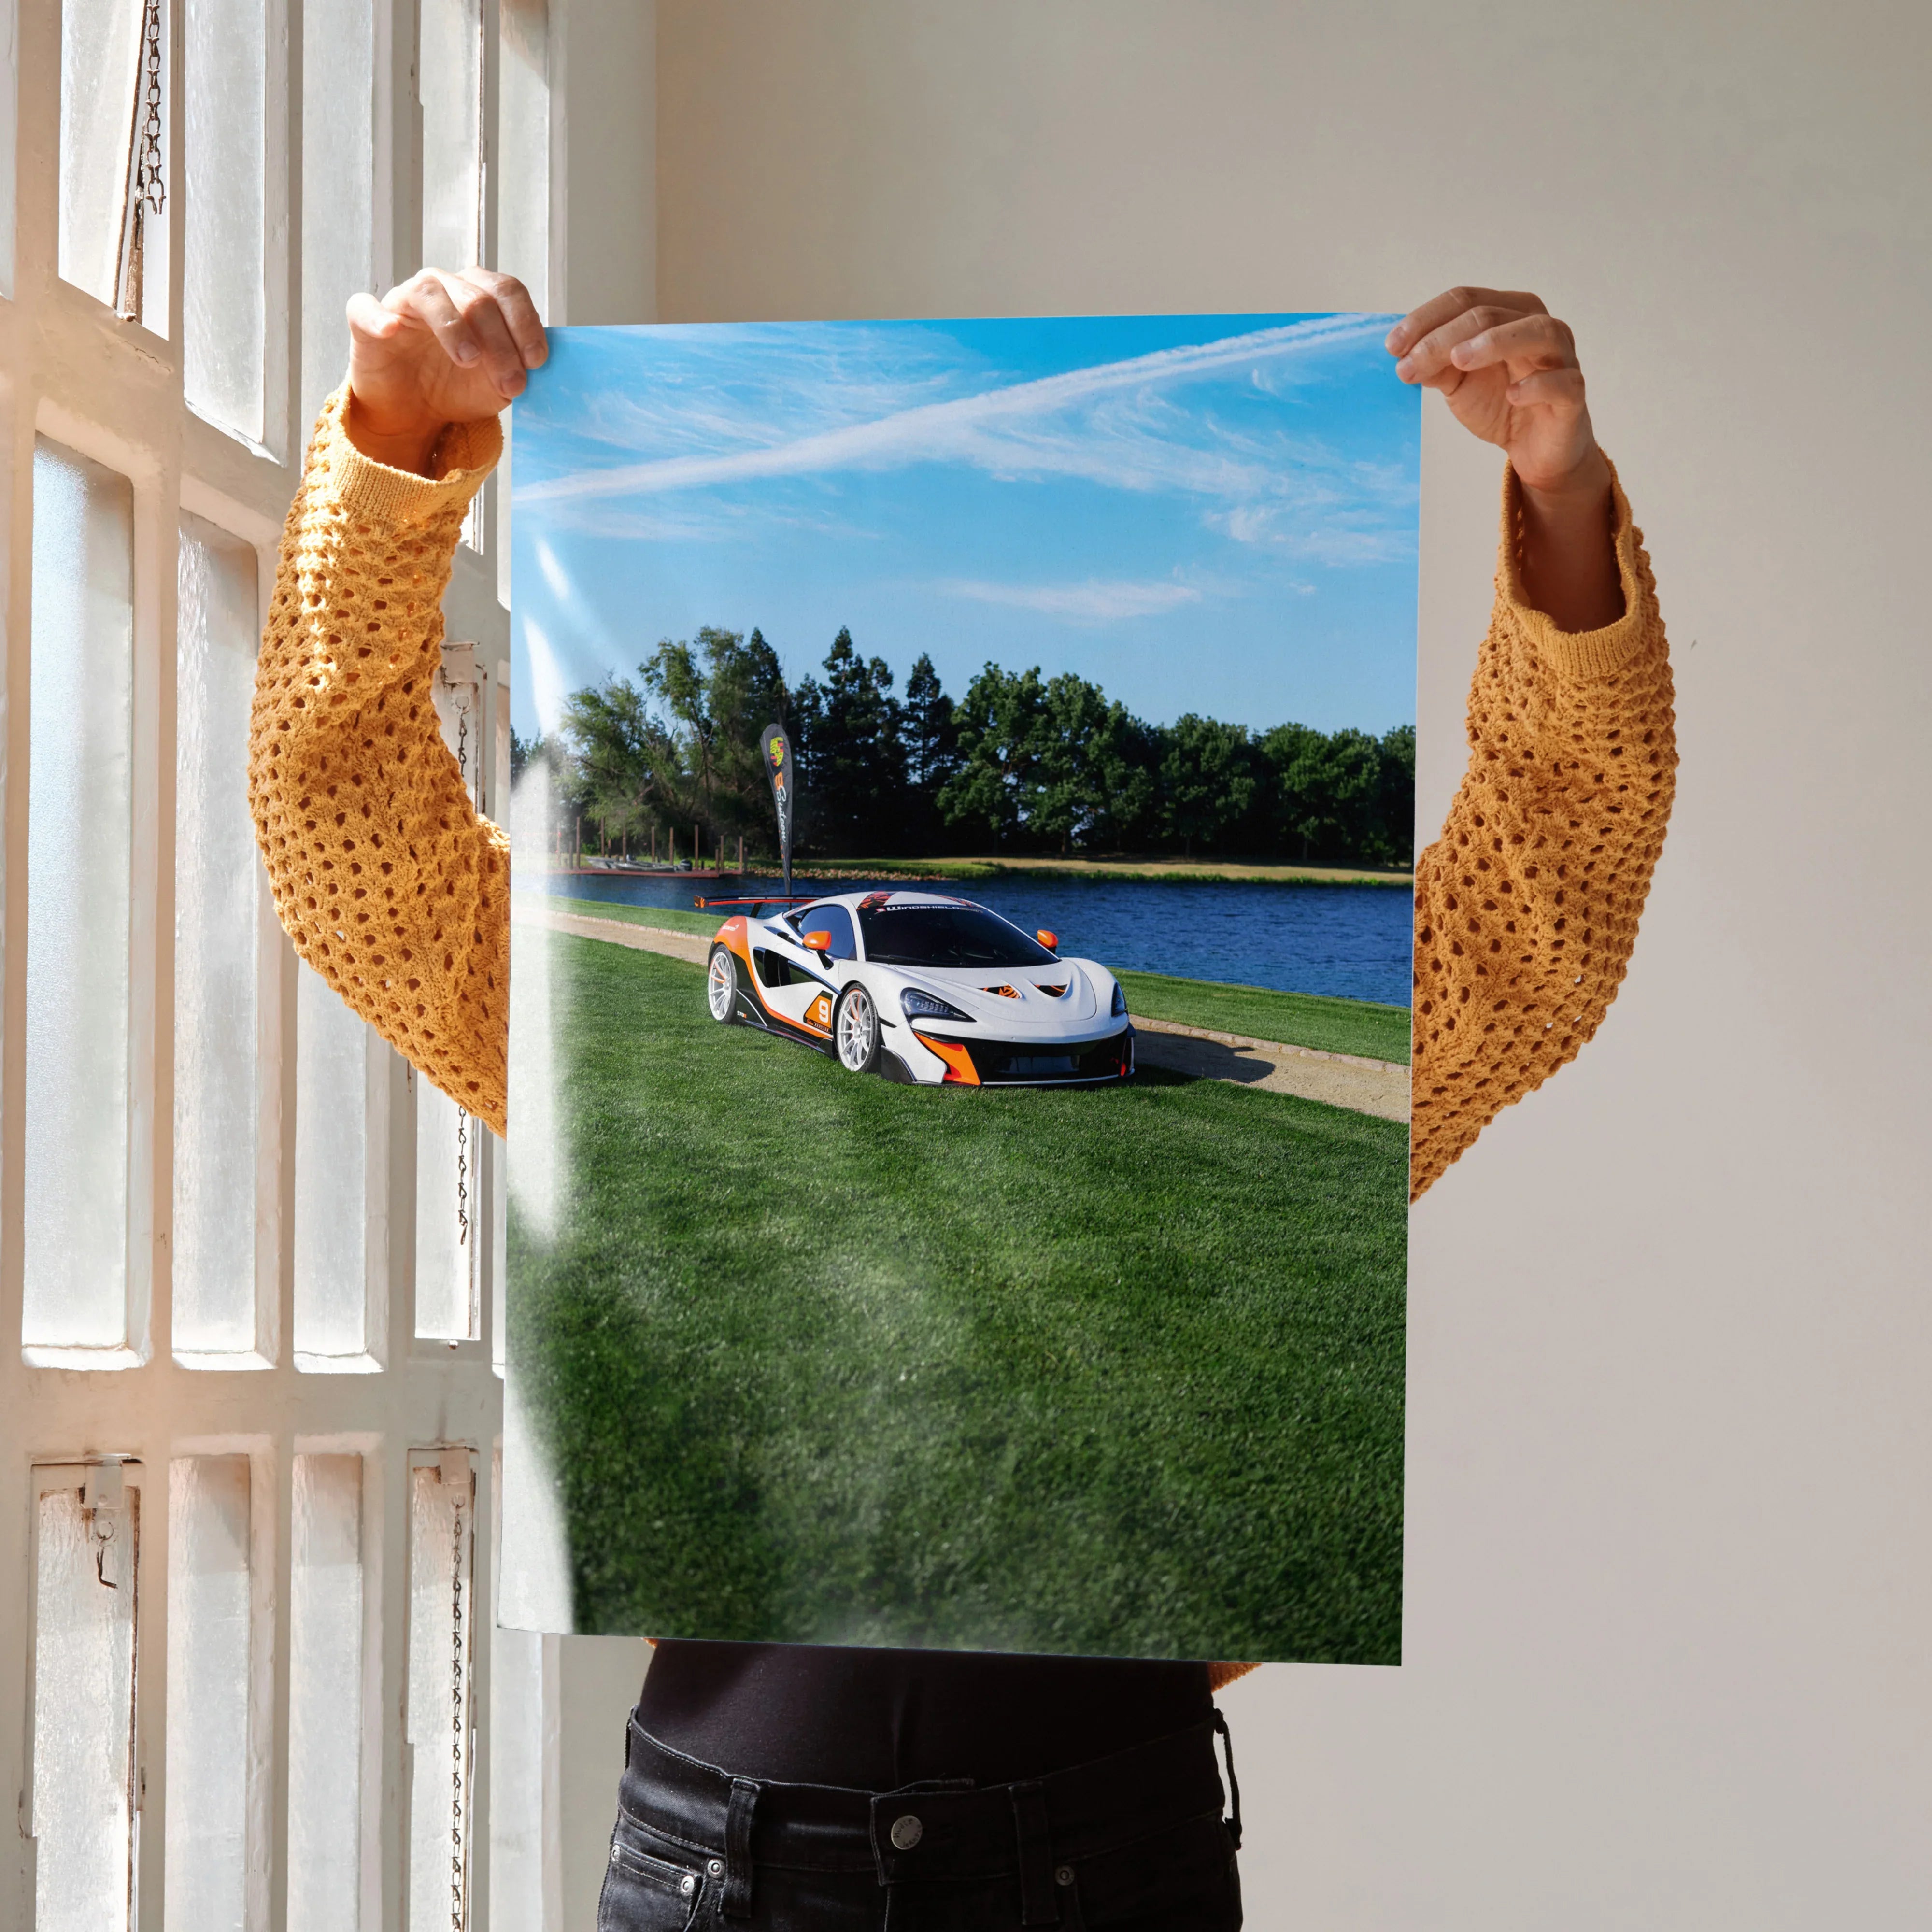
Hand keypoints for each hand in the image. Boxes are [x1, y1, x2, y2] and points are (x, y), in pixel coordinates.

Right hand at [344, 268, 546, 474]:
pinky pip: (366, 307)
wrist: (414, 412)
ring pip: (430, 293)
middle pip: (477, 297)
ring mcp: (404, 301)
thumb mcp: (497, 384)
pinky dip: (378, 317)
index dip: (525, 323)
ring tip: (469, 360)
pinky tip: (391, 330)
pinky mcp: (366, 320)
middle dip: (500, 342)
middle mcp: (443, 288)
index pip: (507, 291)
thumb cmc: (457, 387)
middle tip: (511, 383)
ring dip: (454, 327)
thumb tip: (534, 364)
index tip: (536, 362)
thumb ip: (517, 369)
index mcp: (479, 295)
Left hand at [1388, 287, 1621, 629]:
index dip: (1426, 319)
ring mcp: (1561, 357)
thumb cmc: (1500, 403)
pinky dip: (1537, 385)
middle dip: (1443, 338)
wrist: (1534, 448)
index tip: (1392, 347)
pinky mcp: (1573, 393)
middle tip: (1409, 364)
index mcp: (1509, 313)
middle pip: (1490, 314)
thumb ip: (1436, 365)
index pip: (1465, 300)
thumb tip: (1403, 355)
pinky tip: (1512, 394)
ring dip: (1494, 342)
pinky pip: (1562, 382)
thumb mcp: (1458, 383)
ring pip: (1535, 332)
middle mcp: (1538, 326)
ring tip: (1458, 360)